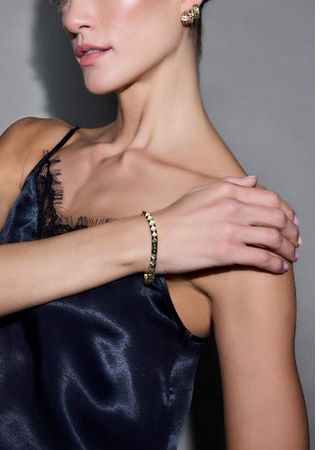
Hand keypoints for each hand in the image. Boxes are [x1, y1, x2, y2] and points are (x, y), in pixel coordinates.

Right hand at [153, 175, 299, 274]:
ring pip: (273, 238)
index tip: (292, 222)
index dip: (287, 211)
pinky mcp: (226, 252)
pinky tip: (279, 268)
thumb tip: (254, 180)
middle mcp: (232, 207)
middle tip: (295, 241)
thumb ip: (231, 184)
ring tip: (291, 256)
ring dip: (288, 249)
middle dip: (292, 231)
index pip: (270, 198)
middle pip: (277, 217)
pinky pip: (261, 257)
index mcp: (227, 190)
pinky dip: (275, 264)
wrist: (153, 238)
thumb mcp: (201, 192)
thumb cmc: (174, 217)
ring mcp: (230, 229)